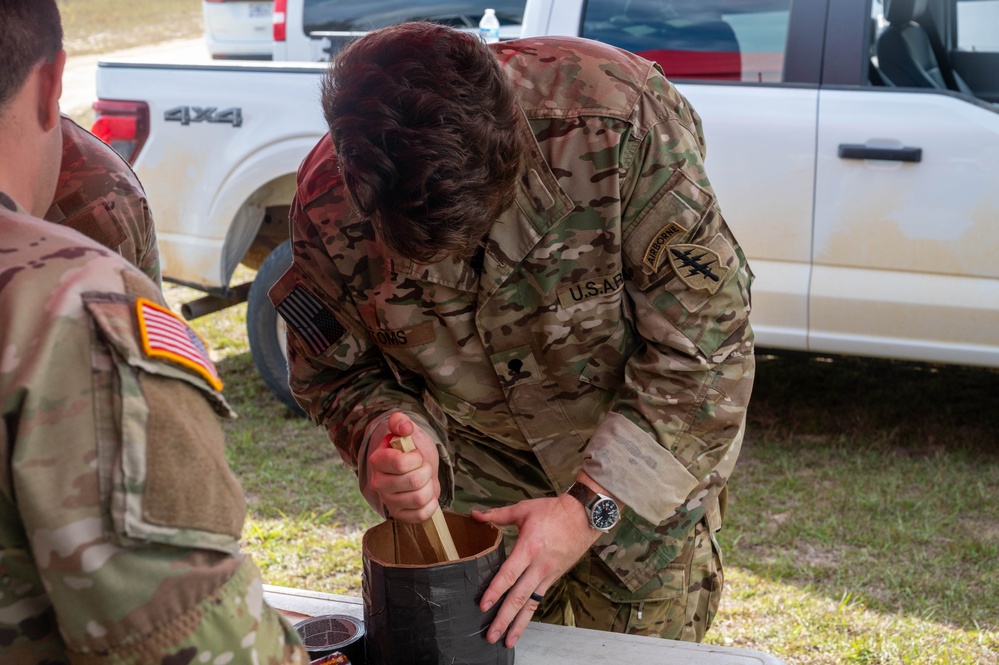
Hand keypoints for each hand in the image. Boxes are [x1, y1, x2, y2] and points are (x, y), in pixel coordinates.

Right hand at [365, 412, 440, 521]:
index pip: (400, 463)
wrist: (420, 467)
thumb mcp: (410, 432)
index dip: (416, 458)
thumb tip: (403, 426)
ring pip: (419, 498)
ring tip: (424, 481)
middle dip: (426, 471)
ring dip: (429, 487)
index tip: (416, 455)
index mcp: (377, 460)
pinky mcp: (399, 515)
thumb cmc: (413, 450)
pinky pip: (421, 515)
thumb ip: (402, 423)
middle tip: (422, 468)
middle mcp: (378, 483)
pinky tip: (426, 495)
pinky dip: (431, 504)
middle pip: (414, 481)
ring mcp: (388, 501)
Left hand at [471, 493, 600, 647]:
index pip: (509, 574)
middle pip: (519, 597)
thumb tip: (474, 515)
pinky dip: (529, 614)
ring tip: (507, 641)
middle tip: (491, 635)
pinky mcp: (554, 577)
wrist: (584, 515)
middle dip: (504, 618)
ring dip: (518, 624)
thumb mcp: (524, 509)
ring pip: (531, 604)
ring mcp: (548, 574)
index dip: (495, 591)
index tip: (483, 605)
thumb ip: (497, 515)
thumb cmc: (554, 511)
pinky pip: (540, 599)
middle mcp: (539, 566)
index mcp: (529, 548)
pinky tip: (521, 625)